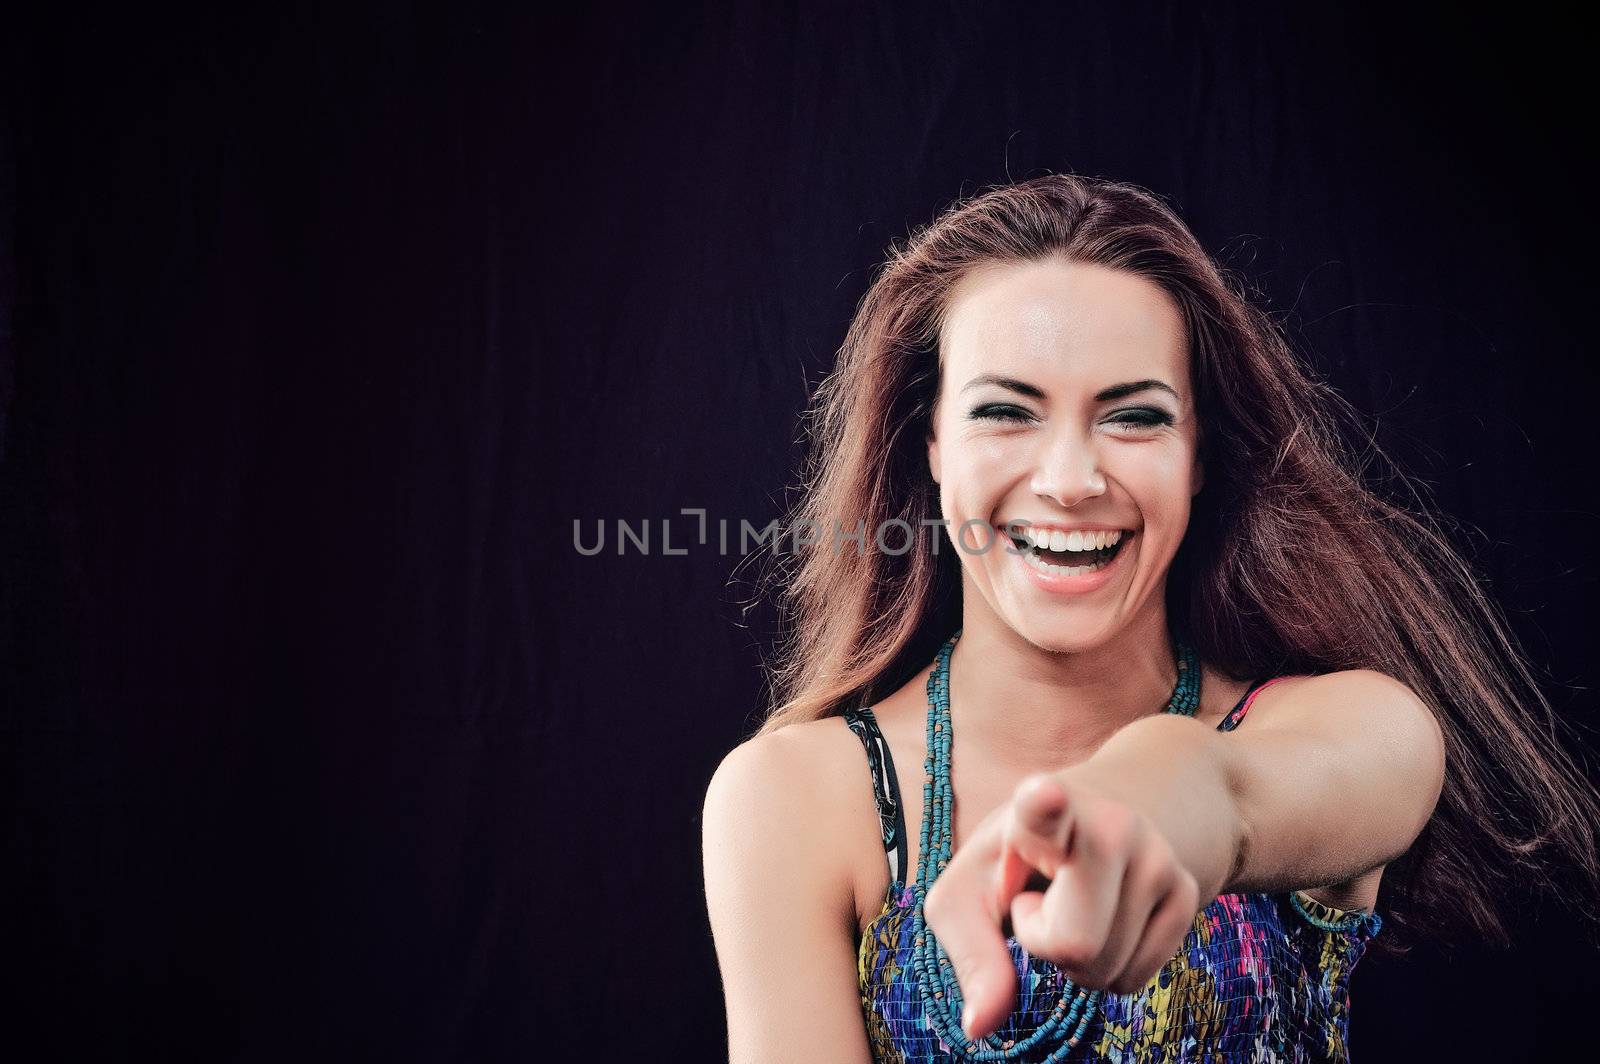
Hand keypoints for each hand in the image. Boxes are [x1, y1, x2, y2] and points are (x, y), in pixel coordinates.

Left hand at [922, 771, 1201, 1040]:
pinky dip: (1110, 969)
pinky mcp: (1186, 888)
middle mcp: (1108, 823)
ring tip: (1074, 903)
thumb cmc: (1012, 865)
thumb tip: (980, 1024)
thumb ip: (971, 953)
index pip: (1043, 808)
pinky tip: (1104, 917)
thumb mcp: (966, 896)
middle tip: (1040, 901)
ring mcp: (1155, 855)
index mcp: (1038, 810)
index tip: (1044, 793)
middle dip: (1047, 946)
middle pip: (1075, 944)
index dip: (1044, 804)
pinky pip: (1136, 979)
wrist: (1094, 821)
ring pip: (1108, 969)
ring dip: (1081, 959)